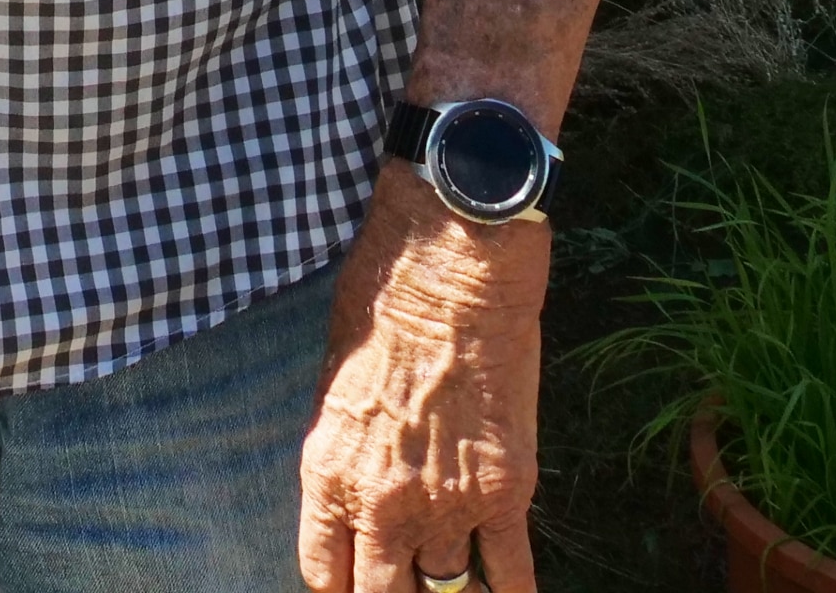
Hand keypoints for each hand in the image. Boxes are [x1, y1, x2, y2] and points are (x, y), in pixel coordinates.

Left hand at [297, 169, 547, 591]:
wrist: (450, 274)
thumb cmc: (381, 304)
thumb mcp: (332, 381)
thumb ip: (344, 446)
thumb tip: (357, 483)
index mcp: (328, 476)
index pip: (324, 574)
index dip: (343, 584)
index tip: (355, 580)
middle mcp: (383, 507)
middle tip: (404, 580)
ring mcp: (446, 506)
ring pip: (447, 585)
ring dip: (448, 576)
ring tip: (452, 564)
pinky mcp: (504, 493)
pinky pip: (511, 573)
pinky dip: (511, 590)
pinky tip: (510, 592)